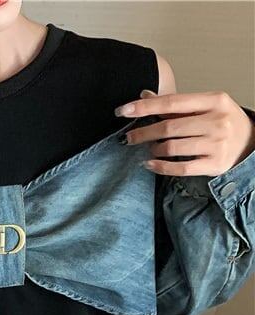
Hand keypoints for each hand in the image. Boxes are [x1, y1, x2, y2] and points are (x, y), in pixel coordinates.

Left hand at [116, 88, 254, 176]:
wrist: (250, 142)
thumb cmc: (221, 121)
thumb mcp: (205, 106)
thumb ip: (175, 104)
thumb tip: (144, 95)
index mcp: (214, 100)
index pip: (171, 102)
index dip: (144, 107)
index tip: (122, 111)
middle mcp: (216, 120)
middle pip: (169, 127)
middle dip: (143, 133)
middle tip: (129, 138)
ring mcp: (216, 143)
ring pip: (172, 147)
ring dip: (153, 149)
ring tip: (148, 149)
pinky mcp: (214, 164)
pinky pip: (180, 168)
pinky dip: (160, 167)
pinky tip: (149, 164)